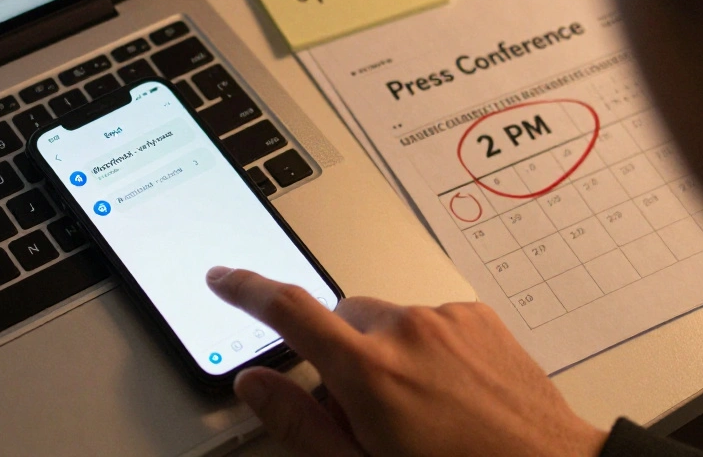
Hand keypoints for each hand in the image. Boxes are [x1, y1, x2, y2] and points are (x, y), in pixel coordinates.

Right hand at [206, 267, 606, 456]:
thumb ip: (299, 424)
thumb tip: (255, 385)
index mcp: (369, 372)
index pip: (288, 311)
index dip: (246, 289)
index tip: (224, 278)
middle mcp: (405, 332)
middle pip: (340, 319)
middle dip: (340, 354)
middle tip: (365, 411)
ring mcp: (446, 320)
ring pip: (385, 321)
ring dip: (386, 353)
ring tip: (420, 409)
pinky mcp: (477, 318)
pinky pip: (428, 320)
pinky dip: (425, 348)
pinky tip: (449, 394)